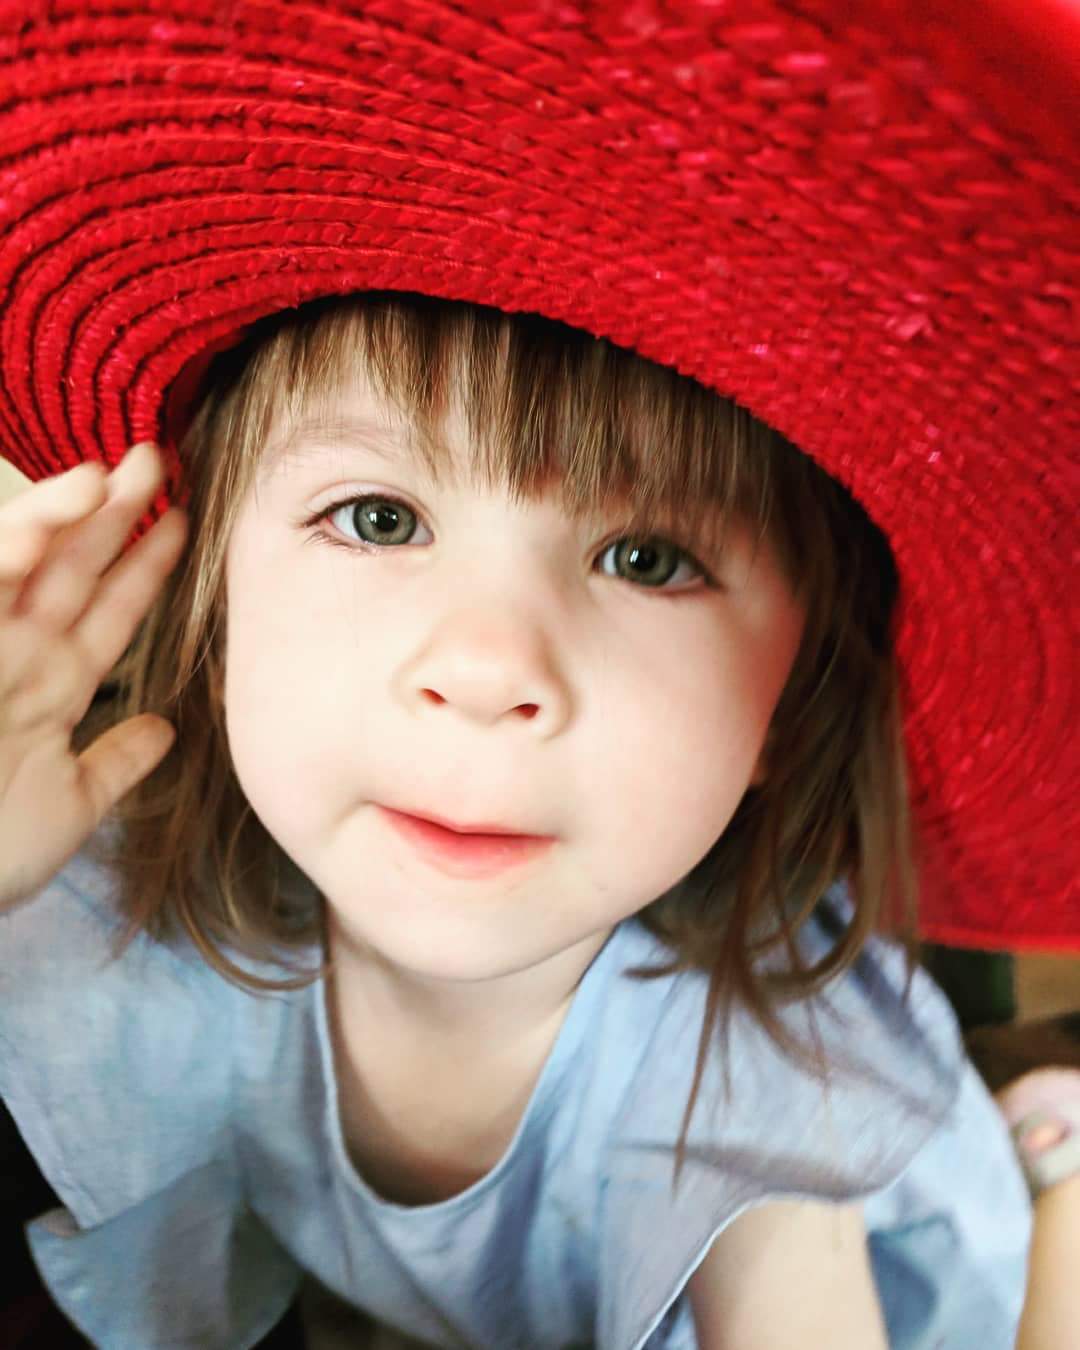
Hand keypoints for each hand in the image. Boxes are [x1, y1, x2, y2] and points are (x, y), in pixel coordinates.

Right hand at [0, 442, 187, 910]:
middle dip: (113, 514)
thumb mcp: (70, 805)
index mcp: (54, 684)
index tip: (188, 521)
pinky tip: (26, 540)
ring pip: (15, 568)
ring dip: (52, 519)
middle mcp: (16, 656)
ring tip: (97, 474)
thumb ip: (115, 762)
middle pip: (72, 570)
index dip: (149, 566)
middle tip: (153, 457)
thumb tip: (166, 730)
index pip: (112, 609)